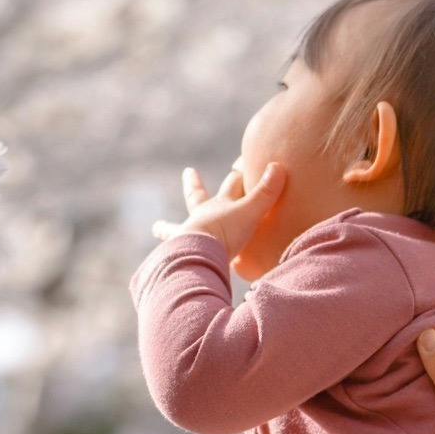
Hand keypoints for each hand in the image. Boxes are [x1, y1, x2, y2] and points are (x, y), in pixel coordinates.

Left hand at [151, 161, 285, 262]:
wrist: (199, 256)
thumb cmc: (224, 232)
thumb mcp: (250, 211)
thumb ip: (265, 193)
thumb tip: (278, 166)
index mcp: (219, 206)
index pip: (232, 184)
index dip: (239, 175)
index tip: (239, 166)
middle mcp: (201, 218)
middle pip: (198, 198)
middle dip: (196, 187)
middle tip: (188, 173)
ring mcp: (189, 237)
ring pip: (176, 229)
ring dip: (168, 227)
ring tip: (156, 227)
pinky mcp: (183, 259)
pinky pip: (174, 256)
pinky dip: (168, 257)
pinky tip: (160, 267)